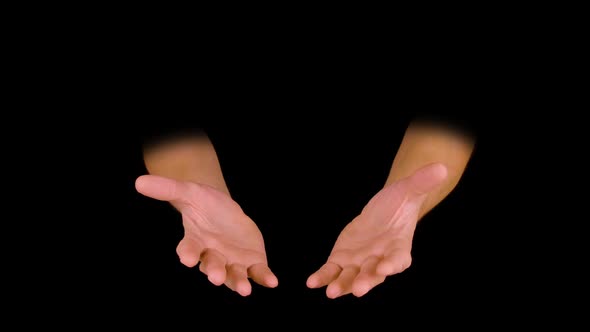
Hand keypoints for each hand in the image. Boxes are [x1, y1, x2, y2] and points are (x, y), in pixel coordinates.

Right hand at [135, 175, 277, 295]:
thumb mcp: (189, 192)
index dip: (188, 253)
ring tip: (243, 290)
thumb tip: (139, 181)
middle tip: (214, 277)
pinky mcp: (251, 262)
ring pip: (233, 275)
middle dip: (213, 271)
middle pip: (211, 265)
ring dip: (238, 282)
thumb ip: (167, 189)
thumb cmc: (204, 204)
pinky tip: (272, 282)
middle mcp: (212, 256)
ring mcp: (232, 261)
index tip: (186, 258)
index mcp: (195, 242)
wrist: (225, 211)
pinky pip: (257, 272)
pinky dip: (264, 278)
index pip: (189, 249)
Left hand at [307, 163, 446, 298]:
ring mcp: (360, 263)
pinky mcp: (343, 260)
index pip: (398, 259)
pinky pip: (332, 271)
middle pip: (374, 274)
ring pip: (351, 278)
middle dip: (367, 281)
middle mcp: (380, 261)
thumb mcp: (408, 190)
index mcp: (399, 248)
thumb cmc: (399, 202)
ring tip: (331, 292)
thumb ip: (421, 183)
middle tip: (359, 290)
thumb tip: (441, 168)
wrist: (383, 210)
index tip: (386, 267)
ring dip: (342, 285)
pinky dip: (323, 277)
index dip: (392, 264)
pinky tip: (311, 283)